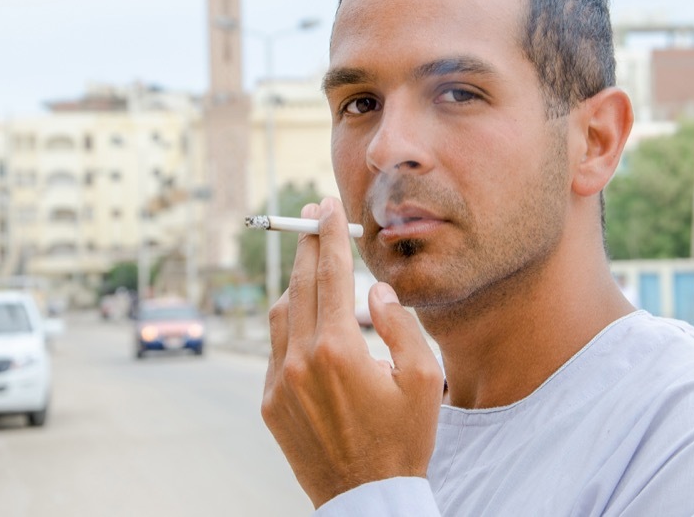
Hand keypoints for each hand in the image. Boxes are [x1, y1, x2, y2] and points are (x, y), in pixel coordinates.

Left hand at [261, 198, 443, 507]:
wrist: (366, 497)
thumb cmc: (404, 439)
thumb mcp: (422, 379)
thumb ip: (400, 325)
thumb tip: (375, 292)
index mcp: (338, 350)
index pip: (330, 275)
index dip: (327, 236)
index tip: (325, 206)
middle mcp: (300, 360)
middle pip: (299, 284)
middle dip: (306, 244)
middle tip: (311, 214)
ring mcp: (279, 383)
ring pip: (279, 314)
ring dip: (296, 284)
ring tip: (315, 268)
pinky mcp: (270, 403)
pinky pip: (275, 349)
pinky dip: (290, 325)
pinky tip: (309, 323)